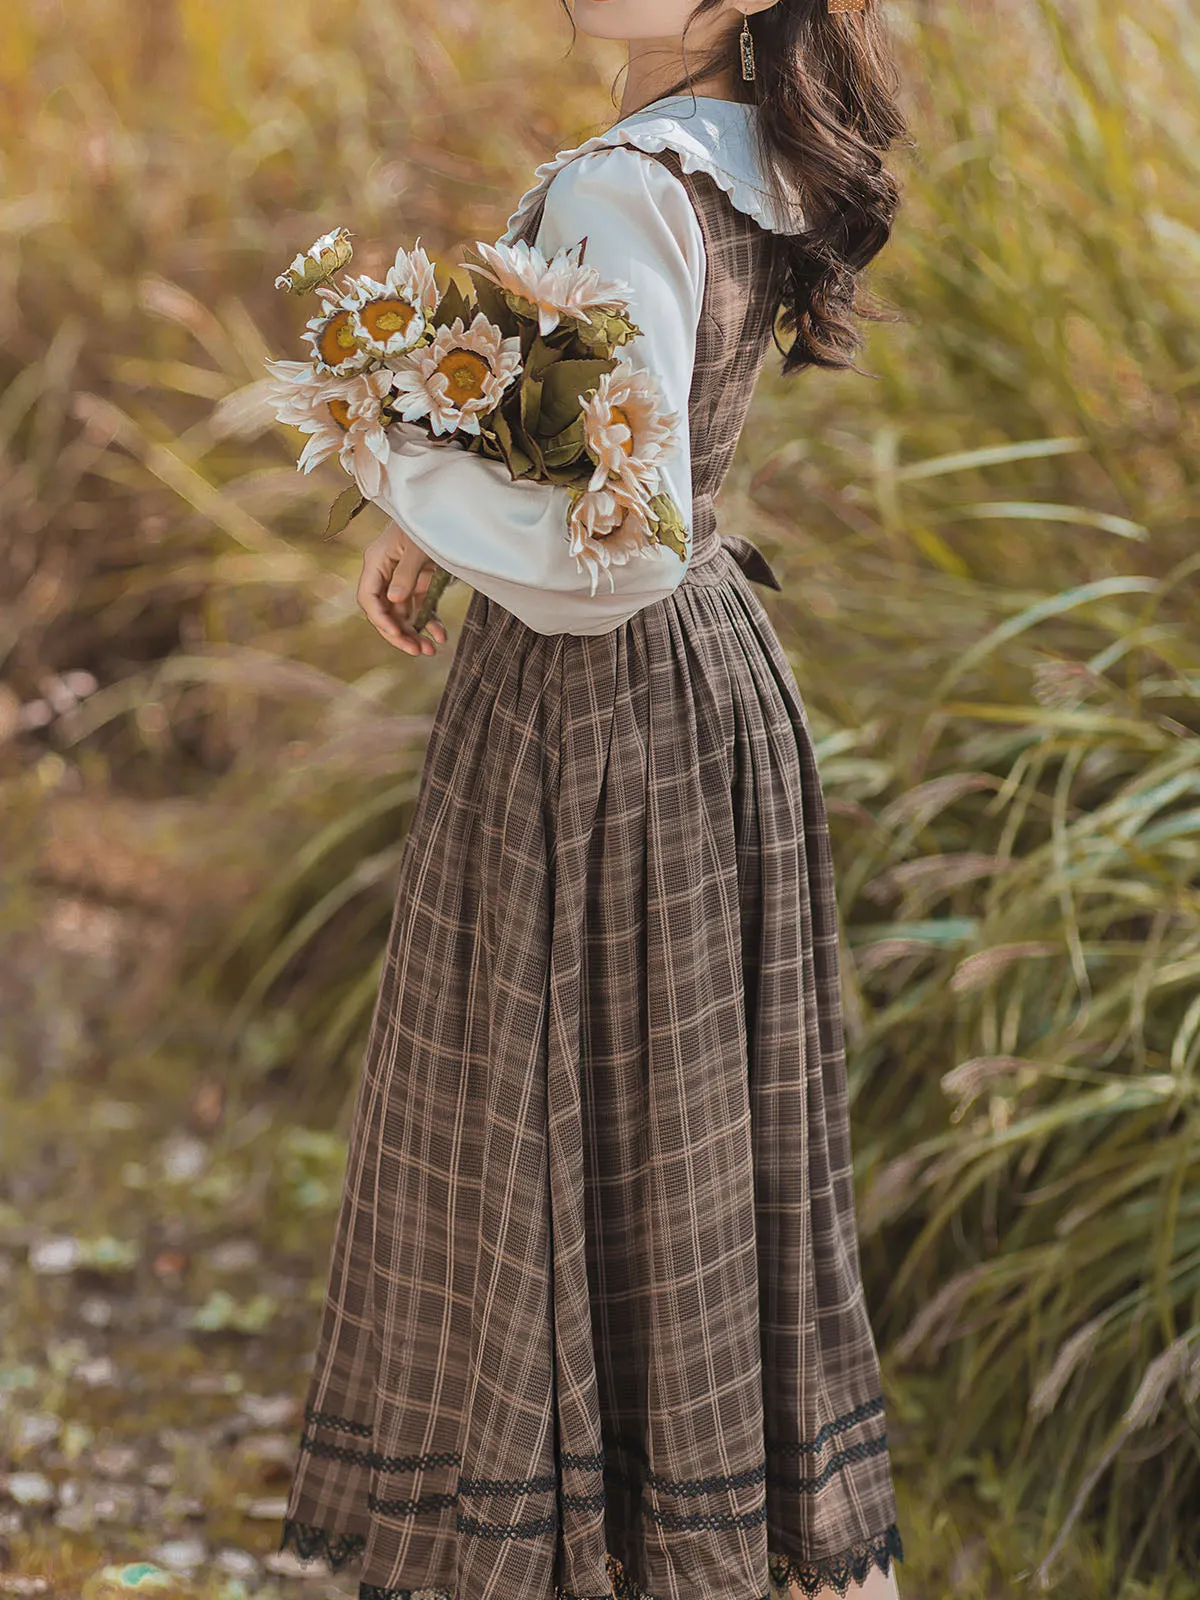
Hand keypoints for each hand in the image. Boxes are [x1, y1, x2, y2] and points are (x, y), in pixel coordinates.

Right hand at [357, 520, 449, 656]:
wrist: (447, 513)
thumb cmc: (429, 523)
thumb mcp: (418, 547)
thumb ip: (407, 574)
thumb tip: (394, 601)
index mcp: (377, 561)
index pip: (368, 598)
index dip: (380, 619)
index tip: (396, 634)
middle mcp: (386, 573)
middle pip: (384, 612)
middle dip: (399, 634)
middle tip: (416, 651)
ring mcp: (402, 580)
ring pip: (402, 615)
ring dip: (415, 634)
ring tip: (431, 650)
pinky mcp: (419, 583)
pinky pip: (420, 609)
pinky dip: (430, 623)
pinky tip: (440, 635)